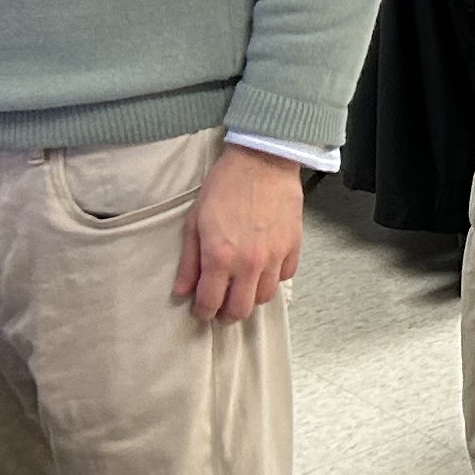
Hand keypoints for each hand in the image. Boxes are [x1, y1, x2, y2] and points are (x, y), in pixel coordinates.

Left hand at [174, 146, 304, 325]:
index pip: (210, 302)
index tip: (200, 311)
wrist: (263, 159)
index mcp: (220, 257)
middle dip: (227, 315)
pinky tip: (263, 270)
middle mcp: (249, 263)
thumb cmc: (225, 185)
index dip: (202, 312)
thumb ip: (189, 260)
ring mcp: (274, 256)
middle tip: (221, 309)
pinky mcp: (293, 246)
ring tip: (242, 290)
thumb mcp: (195, 220)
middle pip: (240, 309)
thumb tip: (181, 290)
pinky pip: (285, 277)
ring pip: (264, 297)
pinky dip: (273, 279)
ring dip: (250, 299)